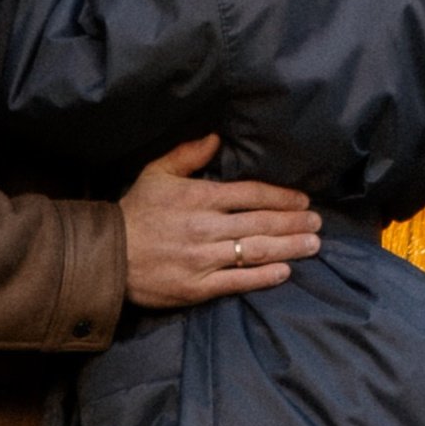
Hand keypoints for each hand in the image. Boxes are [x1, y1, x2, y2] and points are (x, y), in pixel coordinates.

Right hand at [120, 137, 320, 305]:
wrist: (107, 256)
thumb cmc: (135, 212)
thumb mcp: (156, 173)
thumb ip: (188, 154)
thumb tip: (217, 138)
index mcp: (199, 198)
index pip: (251, 194)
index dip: (281, 197)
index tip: (302, 200)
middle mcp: (205, 227)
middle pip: (261, 223)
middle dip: (294, 222)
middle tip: (317, 222)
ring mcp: (203, 259)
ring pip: (256, 251)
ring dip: (289, 247)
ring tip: (313, 244)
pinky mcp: (197, 287)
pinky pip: (238, 281)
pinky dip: (264, 276)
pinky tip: (286, 271)